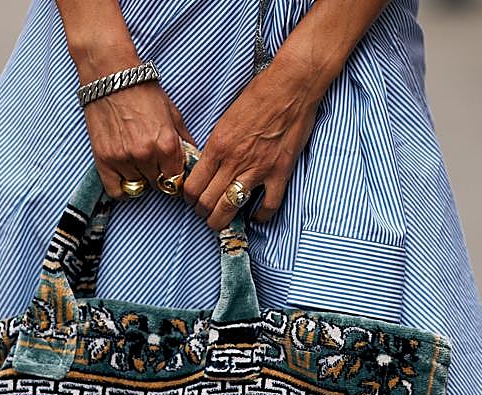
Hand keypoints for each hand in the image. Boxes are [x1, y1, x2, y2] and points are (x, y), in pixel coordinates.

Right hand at [83, 79, 195, 198]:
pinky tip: (126, 174)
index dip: (175, 176)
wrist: (109, 73)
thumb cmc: (142, 88)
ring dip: (139, 176)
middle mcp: (146, 156)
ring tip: (136, 158)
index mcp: (167, 145)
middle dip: (158, 174)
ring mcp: (123, 159)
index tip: (171, 170)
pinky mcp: (104, 160)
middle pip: (158, 184)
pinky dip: (123, 187)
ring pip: (138, 186)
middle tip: (153, 160)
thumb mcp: (172, 112)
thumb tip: (193, 159)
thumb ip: (184, 139)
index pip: (177, 180)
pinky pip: (117, 191)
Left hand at [183, 66, 319, 229]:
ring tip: (222, 222)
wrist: (291, 86)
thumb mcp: (226, 118)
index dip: (190, 198)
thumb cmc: (260, 94)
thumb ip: (217, 144)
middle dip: (203, 213)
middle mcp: (234, 161)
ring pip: (231, 208)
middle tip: (205, 212)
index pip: (193, 185)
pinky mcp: (279, 173)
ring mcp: (258, 169)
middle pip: (208, 202)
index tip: (193, 199)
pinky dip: (261, 216)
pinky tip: (256, 216)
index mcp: (218, 145)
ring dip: (223, 220)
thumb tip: (210, 163)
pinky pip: (268, 206)